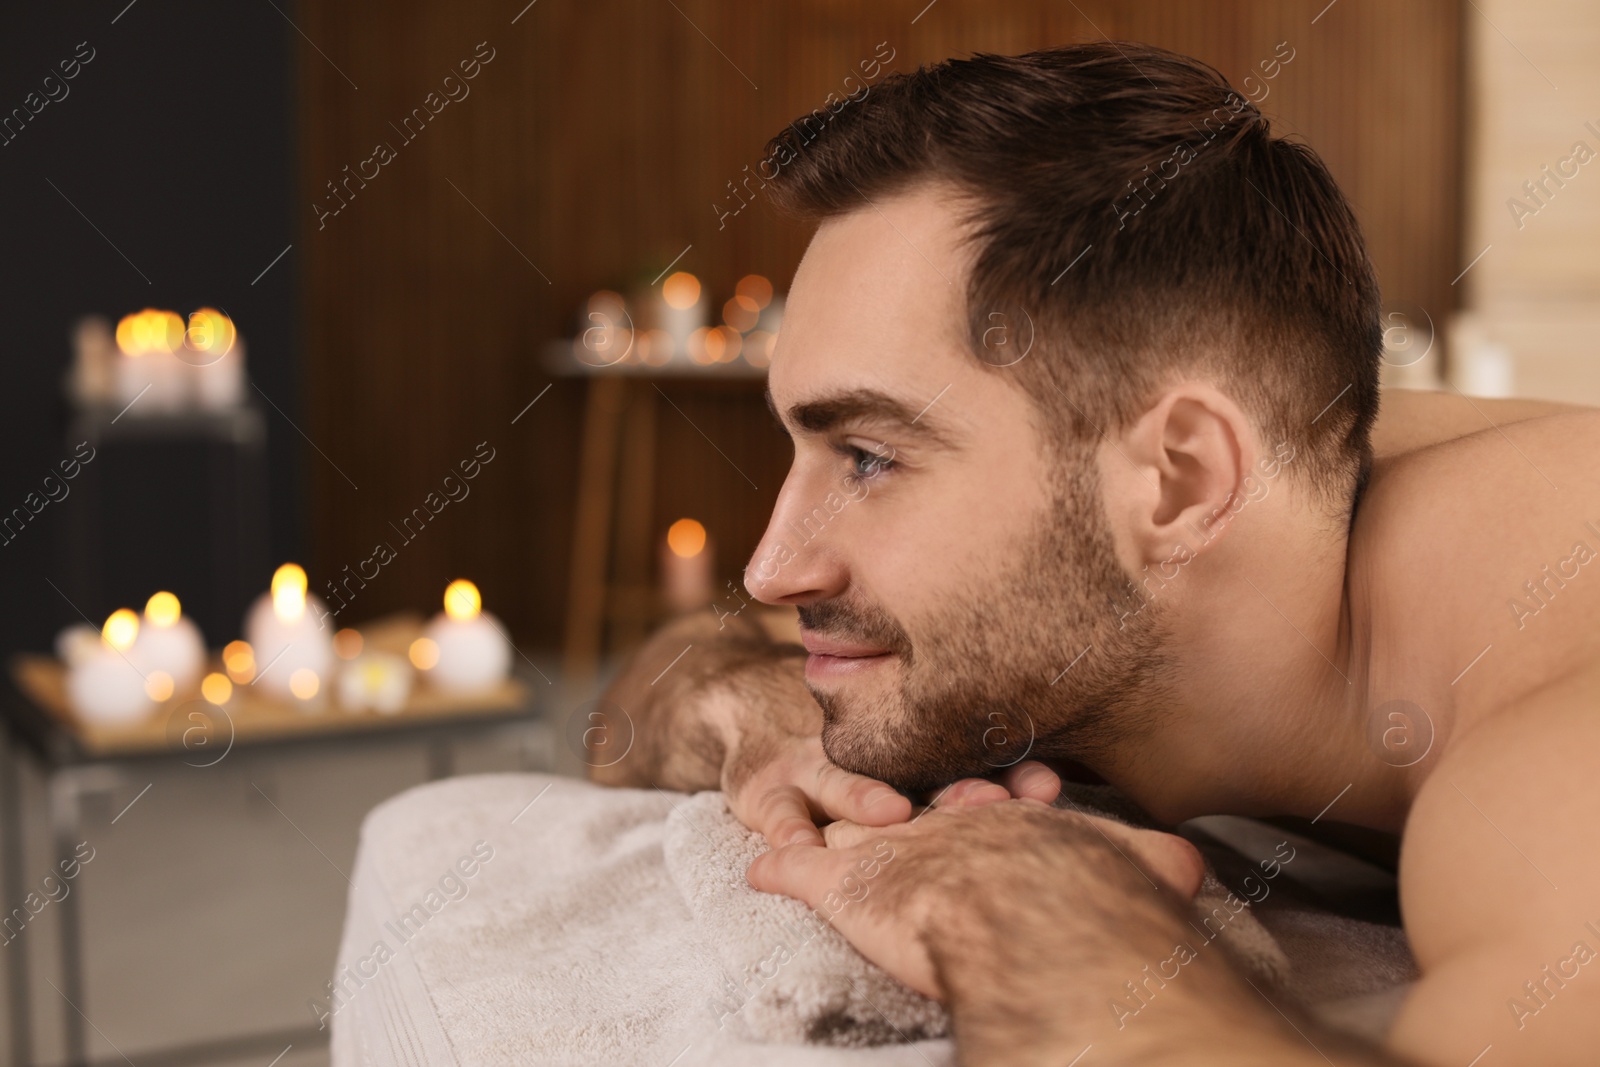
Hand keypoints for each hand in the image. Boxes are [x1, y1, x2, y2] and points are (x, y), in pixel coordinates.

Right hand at [714, 675, 1063, 848]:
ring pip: (843, 783)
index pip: (969, 765)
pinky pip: (778, 812)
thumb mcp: (911, 772)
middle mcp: (867, 760)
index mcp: (913, 760)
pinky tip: (798, 845)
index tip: (1048, 789)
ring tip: (891, 814)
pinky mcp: (764, 791)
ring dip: (866, 798)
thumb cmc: (852, 765)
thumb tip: (1098, 839)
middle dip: (949, 789)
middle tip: (989, 803)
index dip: (1010, 776)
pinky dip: (787, 830)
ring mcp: (814, 771)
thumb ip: (984, 798)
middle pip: (912, 771)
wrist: (751, 713)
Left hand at [745, 798, 1205, 1000]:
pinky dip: (779, 866)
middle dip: (919, 808)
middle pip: (915, 810)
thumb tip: (1192, 865)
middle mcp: (939, 828)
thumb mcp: (1143, 869)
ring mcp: (885, 851)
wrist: (1029, 907)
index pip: (983, 808)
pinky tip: (762, 867)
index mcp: (999, 823)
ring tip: (835, 827)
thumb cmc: (1086, 891)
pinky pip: (794, 865)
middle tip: (942, 811)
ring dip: (843, 825)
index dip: (990, 805)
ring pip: (851, 826)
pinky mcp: (838, 882)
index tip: (1010, 804)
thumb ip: (1159, 863)